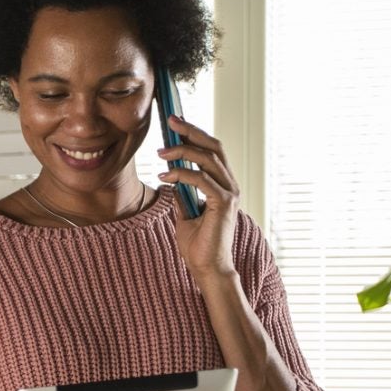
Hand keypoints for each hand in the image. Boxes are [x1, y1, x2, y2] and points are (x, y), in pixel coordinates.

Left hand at [157, 115, 239, 280]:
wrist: (206, 268)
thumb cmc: (198, 244)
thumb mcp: (184, 214)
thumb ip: (182, 195)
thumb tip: (172, 179)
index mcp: (222, 184)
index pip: (211, 150)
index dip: (195, 134)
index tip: (175, 123)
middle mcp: (229, 185)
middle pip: (213, 147)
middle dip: (191, 131)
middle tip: (171, 122)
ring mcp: (229, 193)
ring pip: (208, 159)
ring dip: (182, 151)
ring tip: (161, 153)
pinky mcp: (224, 203)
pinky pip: (201, 180)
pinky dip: (182, 174)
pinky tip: (165, 176)